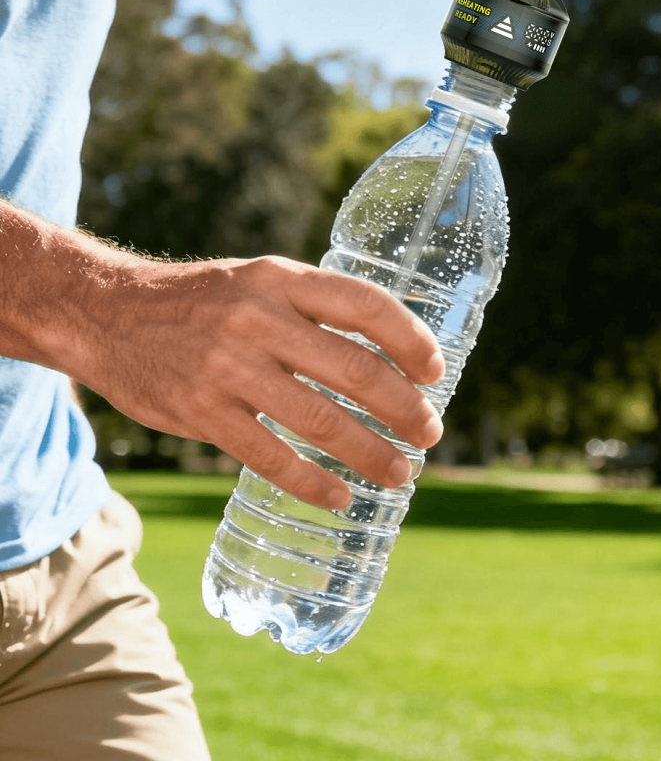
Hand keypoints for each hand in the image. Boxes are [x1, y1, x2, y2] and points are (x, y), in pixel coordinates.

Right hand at [62, 255, 445, 508]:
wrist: (108, 315)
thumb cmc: (202, 301)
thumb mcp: (259, 280)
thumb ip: (313, 307)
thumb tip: (388, 351)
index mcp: (281, 279)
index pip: (365, 306)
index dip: (410, 340)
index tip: (436, 372)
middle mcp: (259, 319)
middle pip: (353, 370)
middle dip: (403, 409)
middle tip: (429, 433)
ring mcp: (228, 369)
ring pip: (320, 421)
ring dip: (370, 453)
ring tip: (400, 473)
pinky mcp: (202, 414)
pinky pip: (270, 457)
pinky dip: (312, 483)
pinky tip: (339, 497)